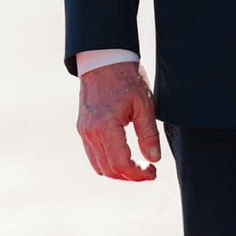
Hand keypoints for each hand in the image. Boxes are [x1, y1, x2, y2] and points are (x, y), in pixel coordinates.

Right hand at [77, 61, 160, 180]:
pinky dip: (107, 162)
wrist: (102, 60)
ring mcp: (84, 130)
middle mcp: (91, 132)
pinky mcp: (82, 127)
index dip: (139, 174)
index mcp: (106, 126)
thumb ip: (148, 134)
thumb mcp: (144, 104)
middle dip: (131, 176)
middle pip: (109, 170)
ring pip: (99, 166)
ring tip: (137, 166)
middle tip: (148, 170)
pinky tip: (123, 155)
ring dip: (118, 172)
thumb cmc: (125, 78)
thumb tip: (153, 159)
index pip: (121, 164)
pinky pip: (93, 154)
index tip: (153, 171)